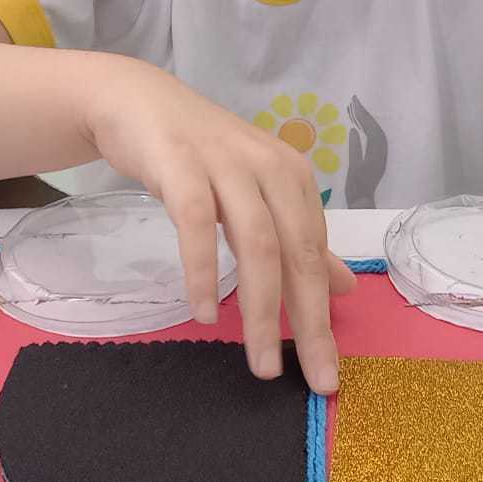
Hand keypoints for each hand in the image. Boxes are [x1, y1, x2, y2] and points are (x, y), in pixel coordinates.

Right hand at [83, 59, 353, 392]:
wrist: (138, 102)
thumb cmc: (202, 157)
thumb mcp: (257, 196)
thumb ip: (298, 240)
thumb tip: (343, 289)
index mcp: (294, 179)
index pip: (315, 256)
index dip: (324, 315)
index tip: (326, 372)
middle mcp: (270, 168)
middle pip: (297, 253)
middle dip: (308, 321)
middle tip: (312, 379)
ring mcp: (226, 164)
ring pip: (256, 243)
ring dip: (261, 309)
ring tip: (260, 362)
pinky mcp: (181, 164)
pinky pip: (196, 223)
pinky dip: (204, 270)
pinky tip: (206, 313)